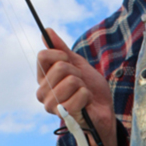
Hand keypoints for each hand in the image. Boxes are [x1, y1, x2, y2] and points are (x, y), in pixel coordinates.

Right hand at [36, 29, 119, 145]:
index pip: (43, 56)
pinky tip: (85, 103)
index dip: (61, 54)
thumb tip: (47, 30)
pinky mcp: (64, 115)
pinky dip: (87, 95)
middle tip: (80, 82)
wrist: (103, 109)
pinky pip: (80, 93)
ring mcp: (51, 104)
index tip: (70, 62)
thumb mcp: (78, 64)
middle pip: (59, 67)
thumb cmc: (90, 88)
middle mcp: (42, 92)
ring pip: (70, 80)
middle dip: (77, 72)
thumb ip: (62, 49)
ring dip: (83, 85)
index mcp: (43, 78)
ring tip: (82, 93)